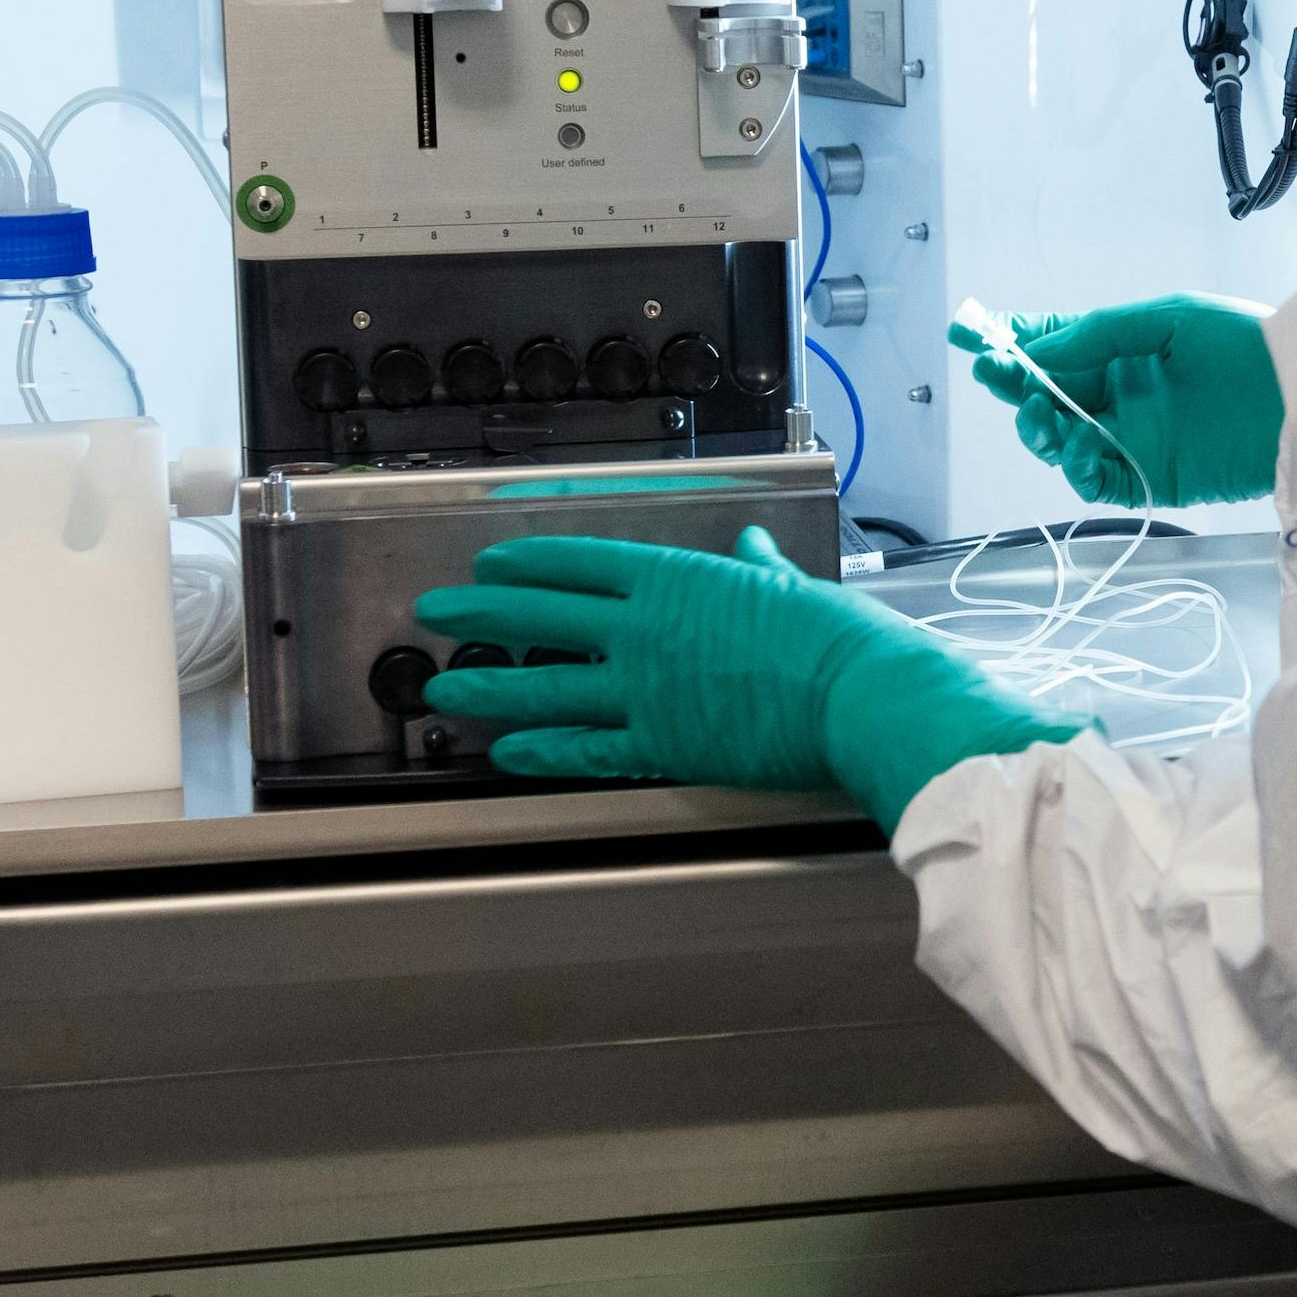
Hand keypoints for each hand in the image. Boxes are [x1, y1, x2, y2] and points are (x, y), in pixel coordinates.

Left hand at [415, 526, 1074, 821]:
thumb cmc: (838, 638)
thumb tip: (750, 546)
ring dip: (488, 686)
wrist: (861, 695)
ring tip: (442, 689)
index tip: (491, 564)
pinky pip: (588, 748)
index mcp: (676, 579)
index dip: (526, 564)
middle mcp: (645, 630)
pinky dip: (543, 750)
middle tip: (436, 612)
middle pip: (541, 615)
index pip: (579, 565)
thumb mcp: (792, 587)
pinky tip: (507, 751)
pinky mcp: (663, 744)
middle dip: (480, 613)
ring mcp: (646, 689)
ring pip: (545, 683)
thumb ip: (757, 569)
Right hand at [951, 296, 1283, 509]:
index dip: (1012, 342)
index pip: (1054, 346)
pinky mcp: (1152, 478)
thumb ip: (1098, 335)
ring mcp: (1134, 438)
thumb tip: (1037, 351)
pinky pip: (1097, 481)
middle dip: (1014, 385)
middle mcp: (1122, 395)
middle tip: (994, 374)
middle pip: (1047, 395)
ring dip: (1039, 429)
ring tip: (1041, 415)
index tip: (971, 333)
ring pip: (1062, 441)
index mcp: (1124, 350)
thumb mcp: (1168, 319)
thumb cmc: (1247, 345)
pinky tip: (1081, 448)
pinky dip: (1079, 469)